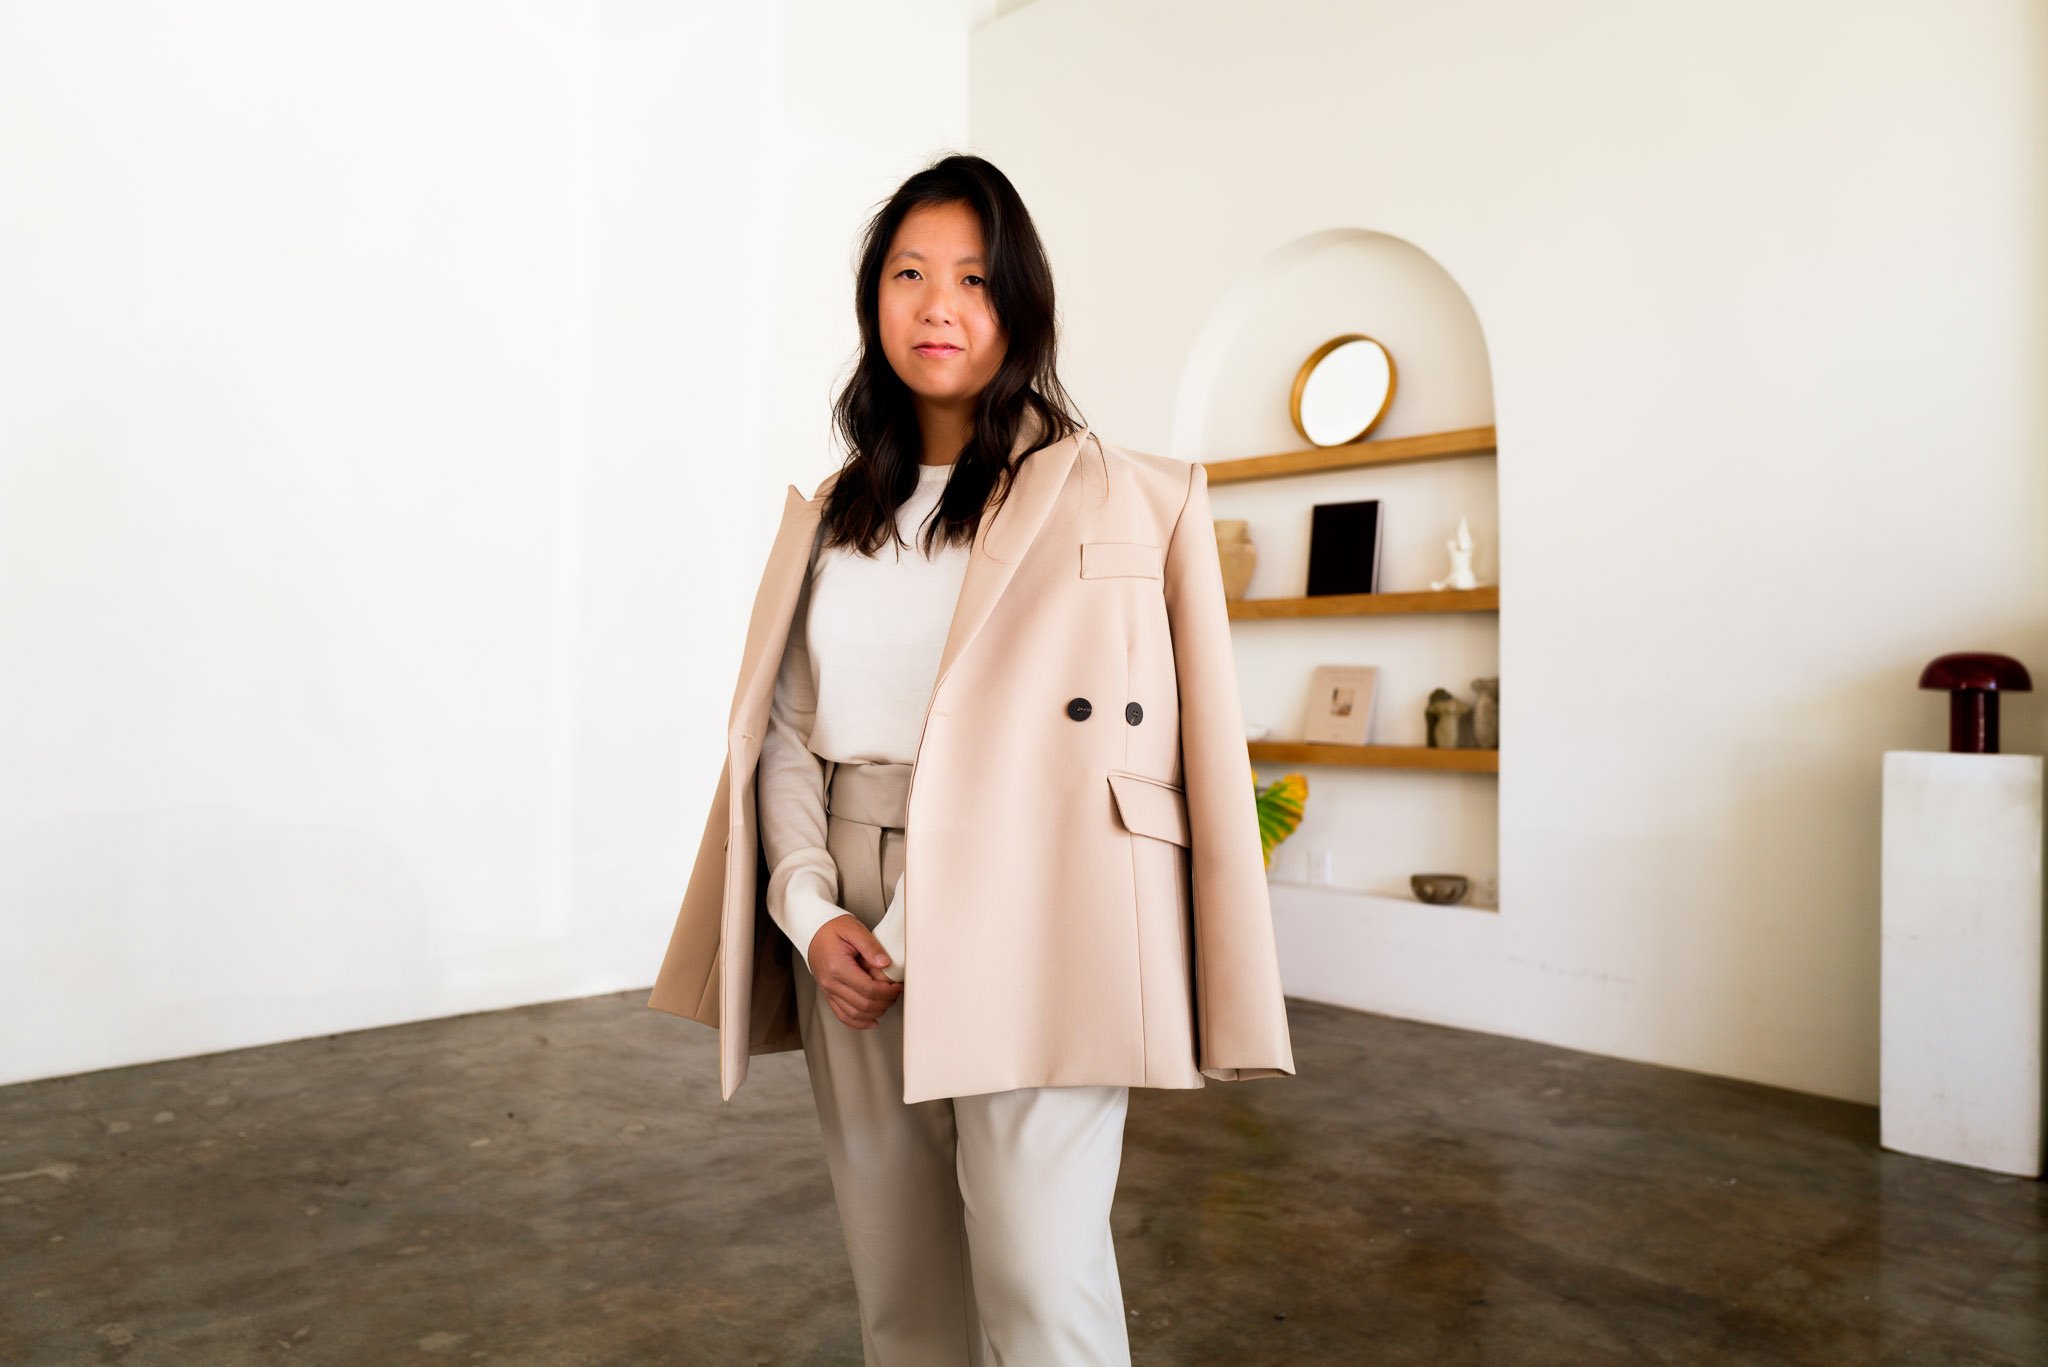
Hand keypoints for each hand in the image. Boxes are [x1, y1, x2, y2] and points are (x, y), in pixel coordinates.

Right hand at [807, 914, 903, 1029]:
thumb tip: (885, 963)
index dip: (887, 991)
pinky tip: (872, 1021)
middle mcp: (830, 983)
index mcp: (837, 967)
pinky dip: (859, 1023)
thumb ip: (871, 946)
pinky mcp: (829, 995)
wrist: (813, 931)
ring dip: (875, 1012)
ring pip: (854, 1014)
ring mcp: (828, 991)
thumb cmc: (833, 929)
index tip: (897, 985)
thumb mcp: (854, 929)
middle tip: (896, 992)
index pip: (868, 989)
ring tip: (888, 1001)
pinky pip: (843, 1016)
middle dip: (885, 1001)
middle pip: (863, 1005)